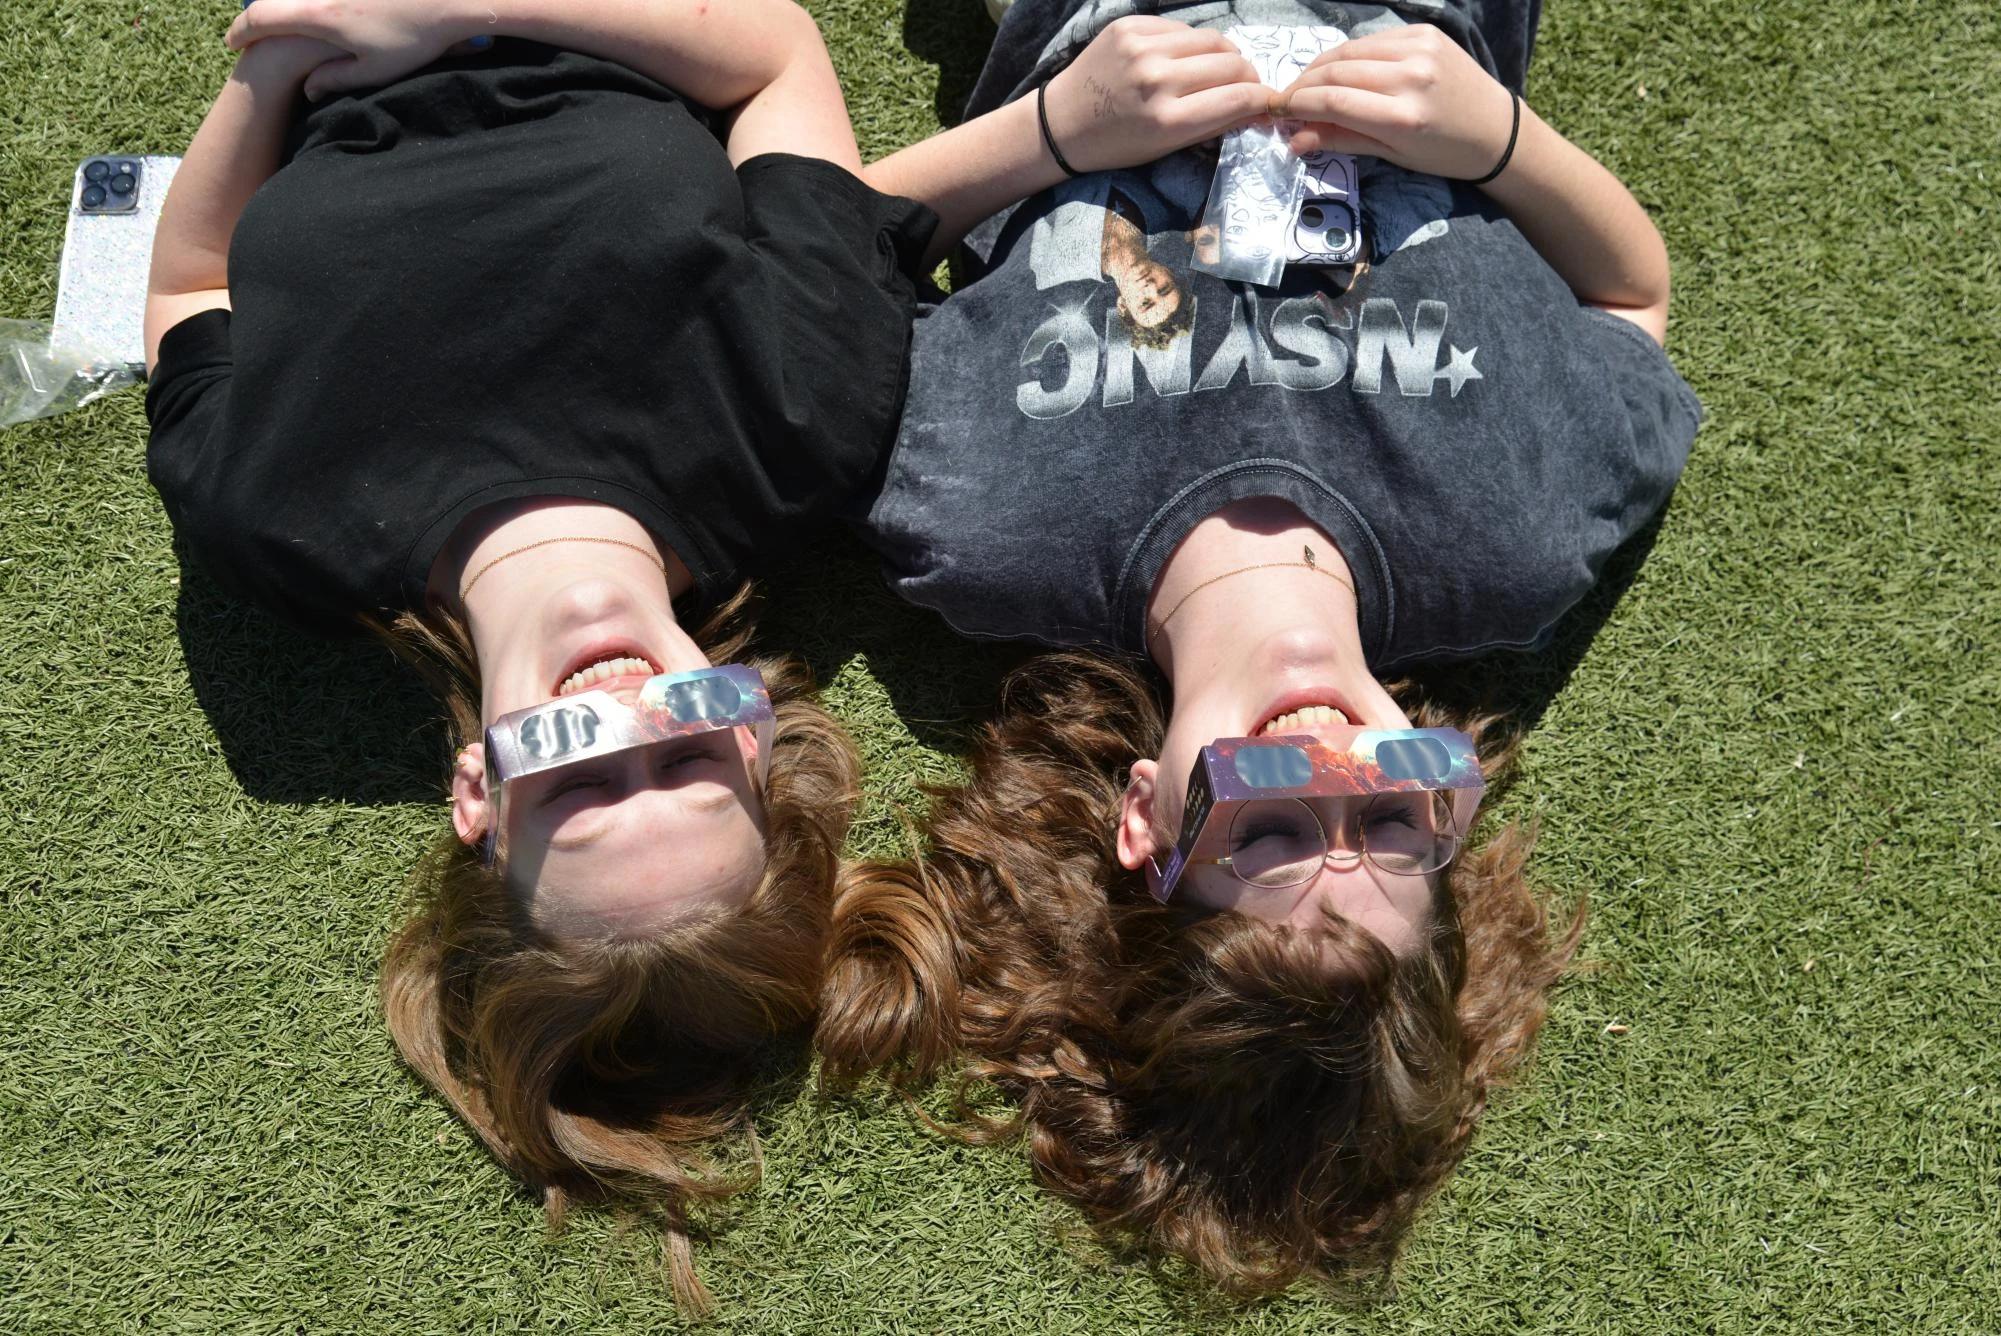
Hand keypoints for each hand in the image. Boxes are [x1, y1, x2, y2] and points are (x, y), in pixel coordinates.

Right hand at [227, 0, 482, 100]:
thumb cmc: (416, 39)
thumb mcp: (375, 70)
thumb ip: (337, 80)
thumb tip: (309, 89)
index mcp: (320, 16)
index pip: (263, 18)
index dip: (242, 31)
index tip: (231, 44)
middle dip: (256, 16)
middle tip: (246, 32)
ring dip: (281, 7)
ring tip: (274, 24)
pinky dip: (307, 3)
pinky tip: (305, 10)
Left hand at [1041, 17, 1269, 173]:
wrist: (1061, 124)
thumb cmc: (1117, 145)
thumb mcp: (1167, 147)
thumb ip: (1214, 124)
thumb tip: (1258, 108)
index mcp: (1168, 119)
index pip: (1239, 97)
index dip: (1263, 99)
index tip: (1269, 102)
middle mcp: (1157, 79)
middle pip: (1231, 64)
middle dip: (1248, 77)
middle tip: (1245, 86)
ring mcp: (1142, 47)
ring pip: (1211, 40)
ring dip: (1223, 56)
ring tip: (1217, 71)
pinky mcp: (1129, 26)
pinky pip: (1181, 28)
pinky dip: (1190, 43)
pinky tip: (1182, 58)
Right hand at [1272, 24, 1513, 180]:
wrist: (1497, 130)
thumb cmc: (1444, 154)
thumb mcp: (1392, 156)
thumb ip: (1342, 140)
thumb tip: (1293, 139)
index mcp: (1403, 117)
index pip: (1332, 100)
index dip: (1297, 104)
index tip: (1276, 111)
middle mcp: (1411, 77)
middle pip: (1336, 71)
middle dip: (1302, 85)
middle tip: (1284, 100)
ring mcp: (1419, 49)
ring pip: (1350, 49)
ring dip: (1320, 66)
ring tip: (1306, 86)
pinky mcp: (1425, 32)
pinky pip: (1373, 39)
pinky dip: (1350, 54)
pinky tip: (1341, 70)